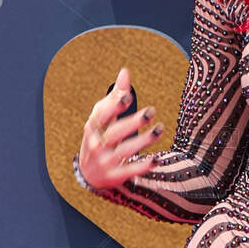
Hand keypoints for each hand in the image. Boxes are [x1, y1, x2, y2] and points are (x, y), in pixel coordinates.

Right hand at [78, 65, 164, 188]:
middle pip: (115, 133)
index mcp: (92, 127)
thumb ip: (115, 97)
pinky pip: (130, 170)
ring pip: (125, 151)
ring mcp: (104, 162)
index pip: (101, 115)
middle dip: (133, 122)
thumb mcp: (102, 119)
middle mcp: (96, 144)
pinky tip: (157, 159)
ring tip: (160, 130)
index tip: (127, 96)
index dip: (114, 106)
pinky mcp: (115, 176)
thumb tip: (125, 71)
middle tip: (151, 112)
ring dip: (143, 141)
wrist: (88, 173)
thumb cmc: (99, 138)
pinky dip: (143, 166)